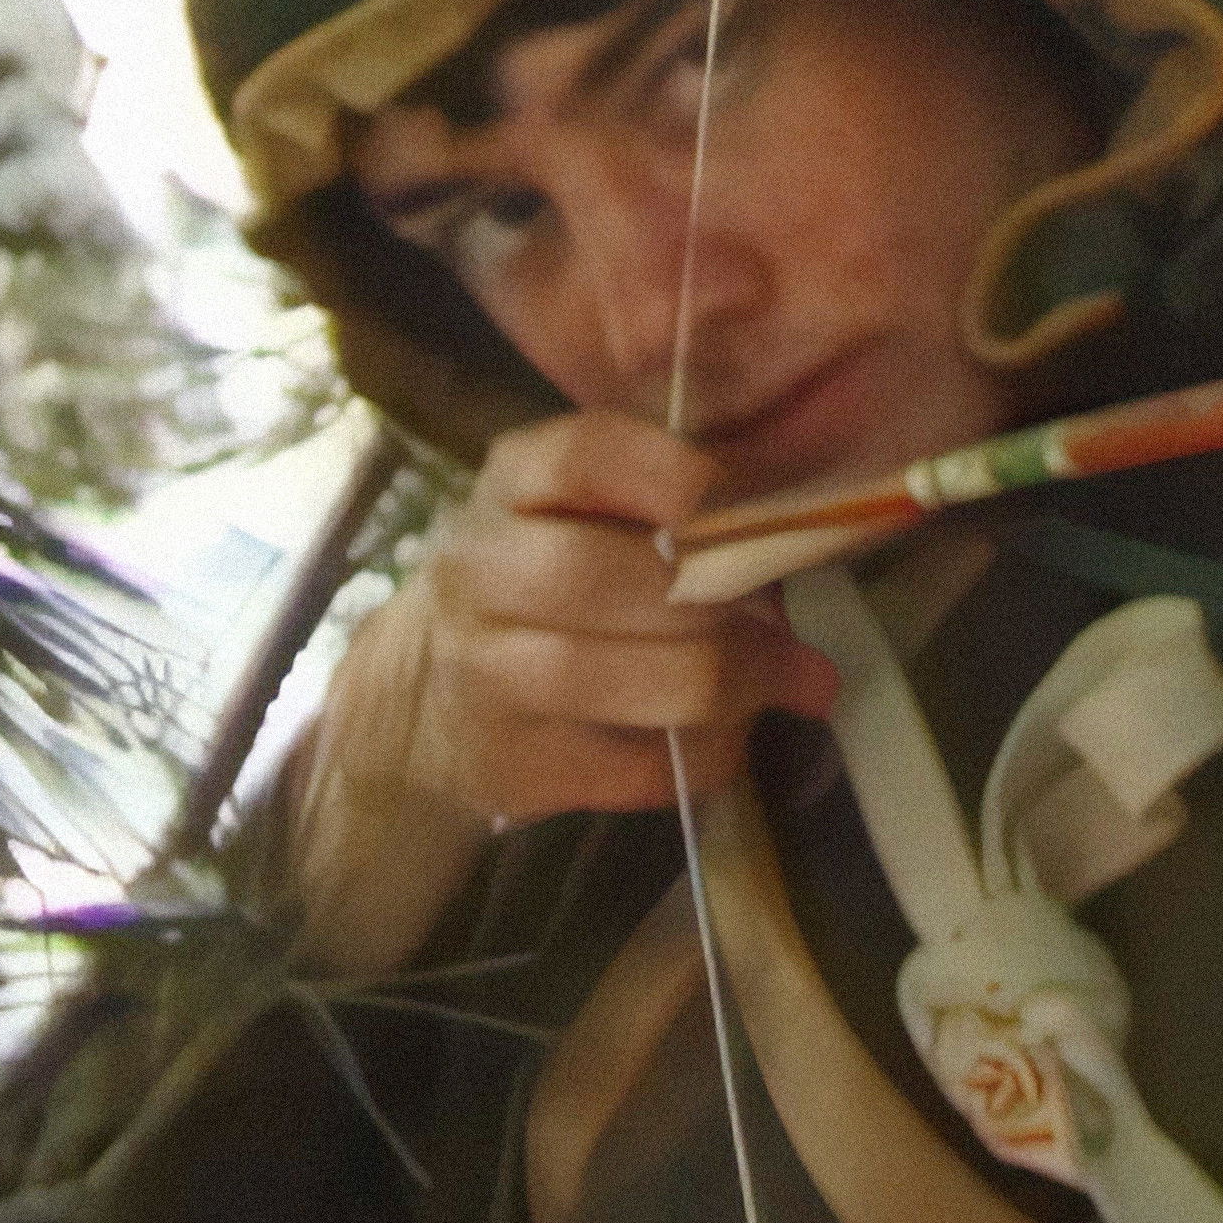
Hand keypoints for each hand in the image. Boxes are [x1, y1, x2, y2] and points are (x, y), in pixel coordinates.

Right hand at [290, 412, 837, 975]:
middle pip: (613, 576)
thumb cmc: (546, 587)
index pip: (585, 455)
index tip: (746, 505)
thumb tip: (798, 540)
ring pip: (633, 678)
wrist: (424, 697)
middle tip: (786, 627)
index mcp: (514, 484)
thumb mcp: (585, 517)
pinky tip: (726, 736)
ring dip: (735, 685)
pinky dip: (708, 754)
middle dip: (722, 604)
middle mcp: (485, 568)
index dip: (677, 476)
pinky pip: (641, 767)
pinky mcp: (514, 764)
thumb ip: (677, 513)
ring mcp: (488, 672)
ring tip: (788, 682)